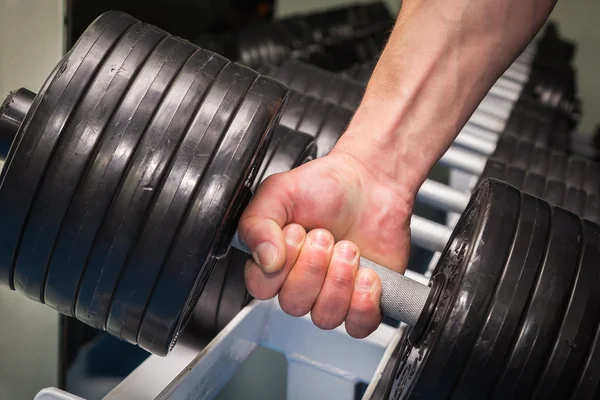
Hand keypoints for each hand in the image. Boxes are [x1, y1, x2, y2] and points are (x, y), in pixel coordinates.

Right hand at [239, 149, 413, 337]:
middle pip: (294, 304)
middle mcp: (301, 281)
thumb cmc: (326, 186)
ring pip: (325, 316)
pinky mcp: (363, 300)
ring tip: (348, 249)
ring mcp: (332, 293)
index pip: (261, 287)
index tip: (294, 233)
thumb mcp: (279, 192)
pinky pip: (358, 325)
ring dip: (339, 280)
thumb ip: (258, 223)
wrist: (370, 180)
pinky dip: (363, 303)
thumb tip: (264, 259)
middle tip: (325, 236)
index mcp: (273, 260)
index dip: (279, 266)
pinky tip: (366, 274)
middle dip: (313, 267)